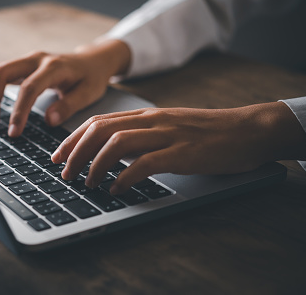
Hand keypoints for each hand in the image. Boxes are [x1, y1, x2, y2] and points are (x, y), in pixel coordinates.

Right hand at [0, 39, 130, 136]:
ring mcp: (26, 60)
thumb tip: (49, 121)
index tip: (13, 132)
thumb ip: (69, 106)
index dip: (18, 111)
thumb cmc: (91, 78)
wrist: (91, 61)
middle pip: (1, 72)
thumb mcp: (89, 93)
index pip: (29, 88)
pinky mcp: (20, 66)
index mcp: (54, 67)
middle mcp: (36, 59)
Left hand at [51, 102, 305, 194]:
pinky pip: (145, 163)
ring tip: (86, 183)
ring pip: (117, 143)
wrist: (247, 129)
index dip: (73, 138)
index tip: (58, 155)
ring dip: (94, 165)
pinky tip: (116, 189)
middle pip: (100, 130)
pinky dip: (124, 177)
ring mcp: (167, 135)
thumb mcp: (170, 126)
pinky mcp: (182, 153)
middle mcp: (152, 121)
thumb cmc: (208, 132)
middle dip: (75, 152)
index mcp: (147, 114)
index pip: (99, 121)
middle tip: (63, 172)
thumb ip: (143, 133)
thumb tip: (113, 151)